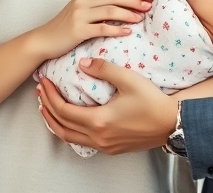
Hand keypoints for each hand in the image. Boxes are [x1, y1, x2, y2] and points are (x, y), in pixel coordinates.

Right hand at [32, 0, 154, 59]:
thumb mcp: (81, 10)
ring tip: (141, 17)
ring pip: (111, 10)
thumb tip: (126, 3)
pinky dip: (117, 29)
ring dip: (129, 13)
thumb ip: (99, 4)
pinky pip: (102, 28)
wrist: (44, 39)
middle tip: (149, 4)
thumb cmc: (65, 27)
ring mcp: (79, 14)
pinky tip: (128, 32)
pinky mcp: (78, 30)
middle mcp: (82, 0)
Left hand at [37, 58, 177, 154]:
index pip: (63, 110)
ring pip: (69, 138)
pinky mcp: (111, 148)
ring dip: (55, 122)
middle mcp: (98, 137)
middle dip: (47, 108)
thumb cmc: (153, 102)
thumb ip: (104, 69)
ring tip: (48, 108)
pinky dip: (69, 131)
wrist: (172, 123)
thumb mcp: (128, 79)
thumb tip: (83, 63)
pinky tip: (70, 121)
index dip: (50, 96)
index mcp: (98, 121)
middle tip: (41, 92)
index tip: (44, 83)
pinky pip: (81, 142)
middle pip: (61, 126)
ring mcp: (104, 145)